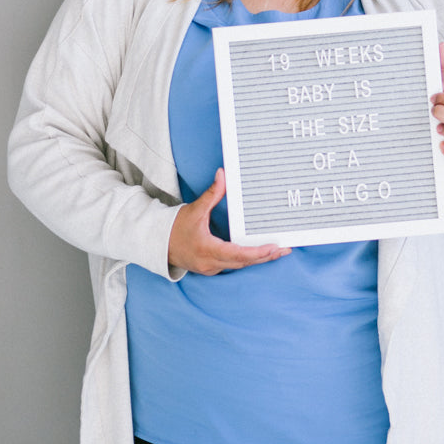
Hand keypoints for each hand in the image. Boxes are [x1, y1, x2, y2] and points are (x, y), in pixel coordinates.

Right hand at [168, 168, 290, 275]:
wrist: (157, 244)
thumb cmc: (175, 227)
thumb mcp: (195, 209)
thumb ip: (211, 194)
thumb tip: (223, 175)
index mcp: (207, 250)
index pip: (237, 254)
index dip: (257, 252)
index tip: (273, 248)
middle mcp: (211, 263)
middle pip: (243, 262)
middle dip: (265, 256)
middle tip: (285, 248)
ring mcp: (211, 268)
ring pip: (240, 265)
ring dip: (259, 259)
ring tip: (279, 250)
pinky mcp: (211, 268)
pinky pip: (234, 265)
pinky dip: (248, 259)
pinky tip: (261, 253)